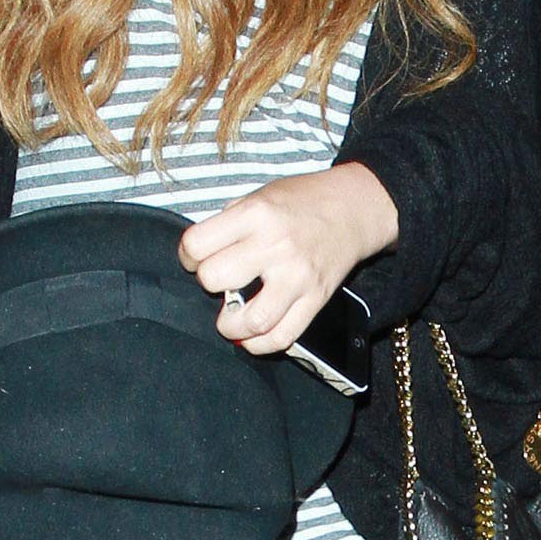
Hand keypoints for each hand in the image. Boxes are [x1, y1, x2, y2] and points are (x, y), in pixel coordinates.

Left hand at [176, 162, 398, 355]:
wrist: (353, 208)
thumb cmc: (302, 200)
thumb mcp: (259, 194)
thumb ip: (228, 222)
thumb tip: (201, 256)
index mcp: (256, 214)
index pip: (197, 244)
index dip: (188, 255)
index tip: (195, 259)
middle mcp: (276, 246)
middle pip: (215, 279)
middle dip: (209, 283)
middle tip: (219, 281)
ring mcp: (297, 277)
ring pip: (251, 320)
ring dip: (230, 326)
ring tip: (229, 319)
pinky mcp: (315, 299)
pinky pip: (283, 337)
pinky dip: (260, 345)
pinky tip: (252, 336)